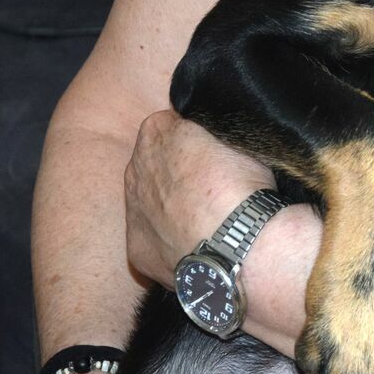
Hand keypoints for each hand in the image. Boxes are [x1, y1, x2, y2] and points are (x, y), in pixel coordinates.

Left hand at [124, 109, 274, 287]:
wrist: (236, 243)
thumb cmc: (241, 183)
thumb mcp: (234, 135)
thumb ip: (211, 129)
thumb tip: (212, 132)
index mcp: (156, 131)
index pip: (173, 123)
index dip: (197, 137)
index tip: (217, 151)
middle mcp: (134, 168)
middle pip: (156, 163)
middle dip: (179, 171)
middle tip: (214, 185)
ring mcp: (133, 212)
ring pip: (151, 203)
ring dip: (172, 206)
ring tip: (208, 219)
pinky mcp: (137, 250)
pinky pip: (154, 240)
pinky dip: (172, 241)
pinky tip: (197, 245)